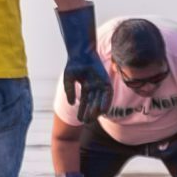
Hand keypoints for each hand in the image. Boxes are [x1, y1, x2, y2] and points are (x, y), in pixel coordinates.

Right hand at [56, 3, 111, 123]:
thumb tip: (71, 103)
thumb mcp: (69, 80)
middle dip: (89, 112)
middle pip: (92, 103)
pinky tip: (102, 110)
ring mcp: (101, 85)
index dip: (82, 111)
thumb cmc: (74, 65)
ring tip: (93, 118)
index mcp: (86, 88)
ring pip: (100, 100)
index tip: (80, 119)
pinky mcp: (106, 81)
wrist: (81, 54)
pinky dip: (105, 102)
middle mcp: (94, 88)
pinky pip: (107, 94)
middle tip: (86, 122)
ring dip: (97, 110)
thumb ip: (70, 92)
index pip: (85, 103)